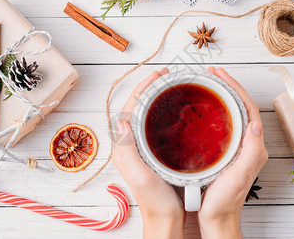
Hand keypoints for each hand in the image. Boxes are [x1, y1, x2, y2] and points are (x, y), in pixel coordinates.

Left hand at [113, 68, 184, 238]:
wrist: (164, 218)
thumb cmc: (154, 200)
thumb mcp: (139, 175)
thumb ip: (126, 149)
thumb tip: (120, 118)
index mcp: (124, 147)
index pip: (128, 107)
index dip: (142, 88)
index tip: (157, 75)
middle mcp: (129, 144)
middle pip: (135, 107)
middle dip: (148, 88)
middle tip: (164, 75)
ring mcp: (140, 148)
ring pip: (144, 113)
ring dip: (154, 97)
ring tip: (168, 85)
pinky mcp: (152, 152)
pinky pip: (153, 124)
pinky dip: (161, 111)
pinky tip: (173, 110)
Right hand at [198, 67, 267, 238]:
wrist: (217, 218)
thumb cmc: (227, 201)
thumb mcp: (239, 175)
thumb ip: (251, 151)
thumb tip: (255, 123)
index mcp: (254, 146)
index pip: (248, 108)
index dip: (236, 89)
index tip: (220, 76)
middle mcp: (248, 144)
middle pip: (241, 107)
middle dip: (229, 87)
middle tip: (213, 74)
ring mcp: (237, 147)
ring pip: (232, 114)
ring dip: (223, 96)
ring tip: (209, 84)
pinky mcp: (226, 152)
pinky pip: (224, 124)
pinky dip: (215, 111)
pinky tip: (203, 110)